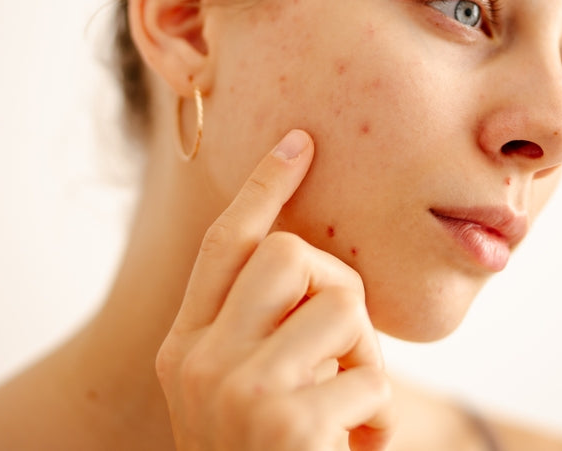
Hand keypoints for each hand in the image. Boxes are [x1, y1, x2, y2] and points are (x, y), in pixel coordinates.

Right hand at [156, 129, 393, 450]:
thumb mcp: (246, 397)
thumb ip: (264, 335)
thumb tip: (313, 264)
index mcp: (184, 349)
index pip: (225, 245)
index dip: (264, 188)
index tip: (300, 142)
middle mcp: (195, 361)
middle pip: (289, 255)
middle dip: (337, 287)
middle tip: (346, 347)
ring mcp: (232, 389)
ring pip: (339, 305)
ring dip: (364, 360)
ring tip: (347, 414)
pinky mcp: (281, 420)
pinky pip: (367, 374)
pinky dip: (378, 415)